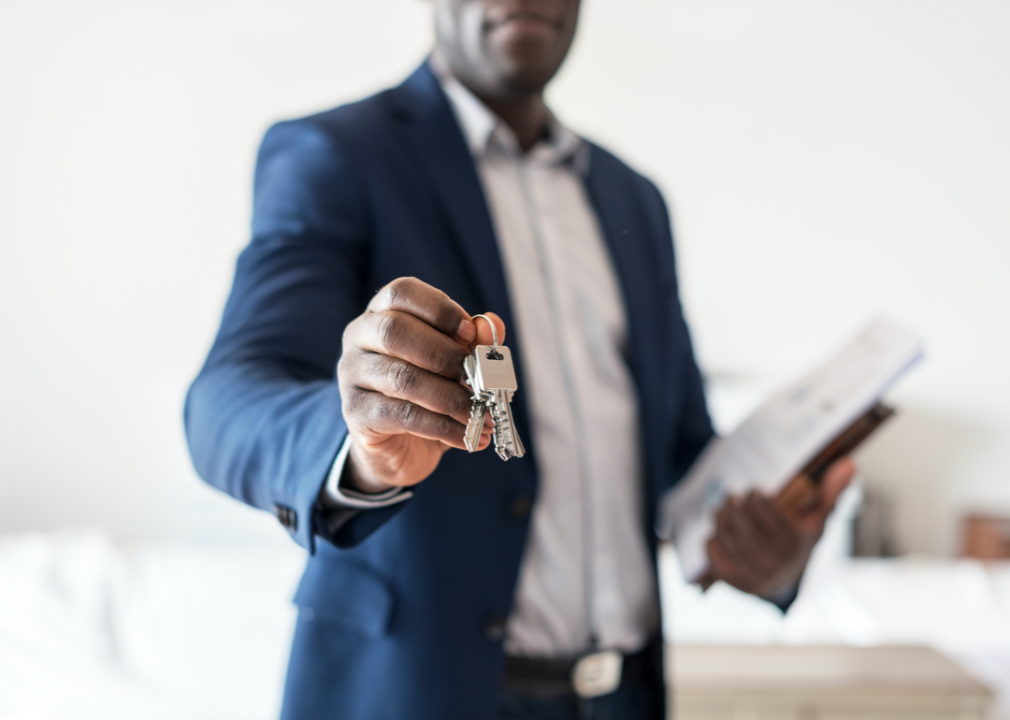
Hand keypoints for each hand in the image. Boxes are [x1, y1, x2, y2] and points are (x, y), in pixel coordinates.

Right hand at [336, 277, 504, 493]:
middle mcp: (358, 338)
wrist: (401, 448)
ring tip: (484, 414)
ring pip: (402, 378)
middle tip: (480, 378)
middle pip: (394, 331)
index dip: (438, 308)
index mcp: (381, 313)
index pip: (401, 293)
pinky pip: (403, 415)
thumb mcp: (455, 366)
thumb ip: (473, 343)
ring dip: (451, 397)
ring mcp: (351, 376)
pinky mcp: (355, 414)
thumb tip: (491, 325)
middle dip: (444, 354)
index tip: (470, 333)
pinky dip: (442, 426)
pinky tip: (467, 435)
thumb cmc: (429, 395)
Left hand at [704, 457, 855, 599]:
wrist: (783, 582)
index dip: (755, 496)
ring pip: (723, 532)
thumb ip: (831, 492)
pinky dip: (712, 538)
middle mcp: (775, 561)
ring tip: (722, 509)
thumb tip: (849, 464)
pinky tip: (719, 534)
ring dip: (719, 516)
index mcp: (795, 542)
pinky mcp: (734, 581)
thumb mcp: (816, 519)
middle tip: (731, 496)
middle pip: (739, 519)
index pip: (763, 507)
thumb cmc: (798, 541)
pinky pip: (712, 551)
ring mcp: (753, 574)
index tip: (754, 492)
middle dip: (732, 503)